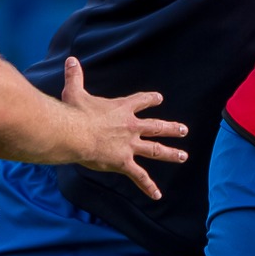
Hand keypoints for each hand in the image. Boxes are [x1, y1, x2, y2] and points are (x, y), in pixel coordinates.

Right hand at [60, 57, 188, 199]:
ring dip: (171, 153)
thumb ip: (75, 76)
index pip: (141, 101)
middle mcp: (131, 127)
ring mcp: (130, 145)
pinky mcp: (124, 162)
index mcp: (121, 109)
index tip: (159, 98)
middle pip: (157, 127)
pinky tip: (157, 195)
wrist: (75, 133)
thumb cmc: (74, 113)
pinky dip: (148, 186)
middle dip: (171, 128)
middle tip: (184, 129)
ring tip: (183, 156)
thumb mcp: (74, 91)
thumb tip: (70, 59)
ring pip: (156, 150)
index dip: (150, 99)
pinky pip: (139, 176)